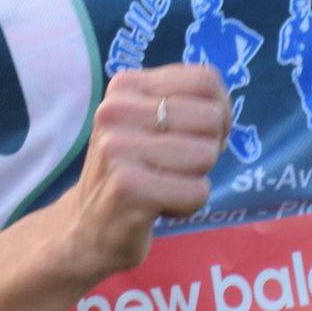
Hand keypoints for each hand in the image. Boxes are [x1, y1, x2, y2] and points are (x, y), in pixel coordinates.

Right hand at [49, 64, 231, 281]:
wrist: (88, 230)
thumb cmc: (134, 172)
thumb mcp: (151, 125)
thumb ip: (188, 106)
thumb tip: (224, 113)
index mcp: (125, 86)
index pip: (205, 80)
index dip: (220, 112)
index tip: (196, 136)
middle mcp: (116, 110)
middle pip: (211, 118)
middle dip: (207, 149)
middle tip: (174, 167)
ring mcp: (117, 148)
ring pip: (206, 155)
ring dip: (194, 180)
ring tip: (162, 186)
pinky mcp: (126, 187)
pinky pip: (197, 192)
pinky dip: (187, 206)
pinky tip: (157, 207)